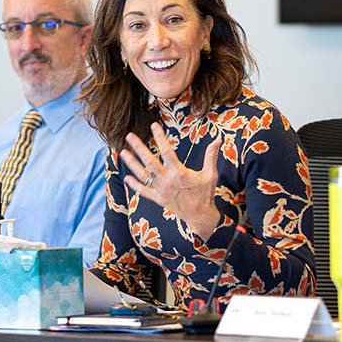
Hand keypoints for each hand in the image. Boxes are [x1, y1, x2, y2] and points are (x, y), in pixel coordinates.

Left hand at [120, 123, 221, 240]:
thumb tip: (218, 139)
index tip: (154, 126)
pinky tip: (126, 177)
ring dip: (132, 163)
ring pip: (143, 175)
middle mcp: (167, 180)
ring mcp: (161, 190)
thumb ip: (211, 156)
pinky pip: (143, 191)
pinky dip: (134, 185)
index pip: (167, 150)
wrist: (200, 216)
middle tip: (129, 136)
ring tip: (122, 152)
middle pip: (149, 161)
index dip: (160, 137)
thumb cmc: (206, 193)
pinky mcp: (158, 199)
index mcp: (179, 172)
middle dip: (139, 148)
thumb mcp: (210, 174)